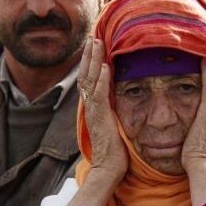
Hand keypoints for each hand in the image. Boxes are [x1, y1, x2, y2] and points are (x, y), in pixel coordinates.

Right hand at [78, 38, 128, 181]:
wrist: (109, 169)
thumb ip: (114, 109)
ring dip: (93, 60)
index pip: (88, 79)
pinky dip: (101, 80)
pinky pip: (100, 95)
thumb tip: (120, 97)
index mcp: (93, 107)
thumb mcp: (114, 123)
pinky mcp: (101, 118)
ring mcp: (94, 111)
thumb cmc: (115, 150)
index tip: (94, 45)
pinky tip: (105, 66)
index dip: (89, 62)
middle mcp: (90, 107)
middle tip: (92, 36)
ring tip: (96, 42)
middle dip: (88, 55)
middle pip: (85, 75)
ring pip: (89, 80)